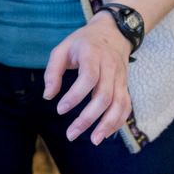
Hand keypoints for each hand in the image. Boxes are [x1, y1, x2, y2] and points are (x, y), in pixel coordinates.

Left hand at [42, 12, 132, 144]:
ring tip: (94, 141)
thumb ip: (53, 71)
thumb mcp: (63, 48)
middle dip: (88, 118)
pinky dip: (118, 122)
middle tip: (71, 134)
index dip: (75, 96)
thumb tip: (48, 96)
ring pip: (119, 104)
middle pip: (104, 96)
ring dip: (108, 124)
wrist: (113, 32)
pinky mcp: (125, 86)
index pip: (88, 77)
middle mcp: (110, 67)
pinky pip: (126, 106)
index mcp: (93, 55)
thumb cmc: (83, 42)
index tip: (60, 110)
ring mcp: (121, 78)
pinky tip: (105, 134)